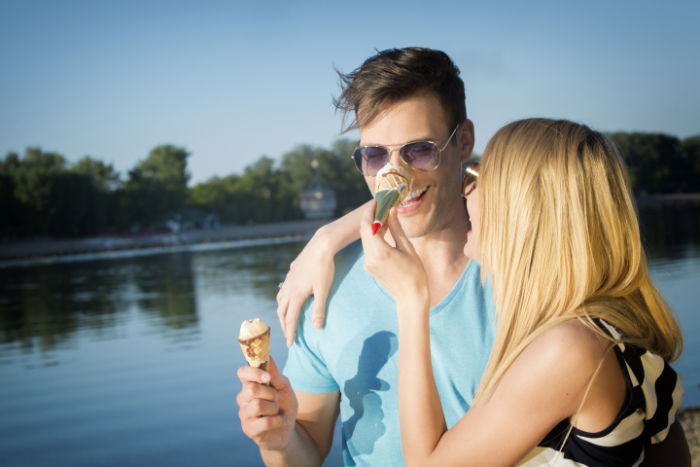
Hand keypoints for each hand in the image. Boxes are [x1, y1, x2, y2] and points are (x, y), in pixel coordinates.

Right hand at [236, 357, 298, 450]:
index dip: (254, 372)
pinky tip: (280, 421)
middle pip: (251, 389)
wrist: (288, 430)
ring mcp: (244, 414)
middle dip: (270, 393)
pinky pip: (265, 421)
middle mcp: (243, 398)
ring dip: (274, 408)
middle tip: (276, 399)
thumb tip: (268, 357)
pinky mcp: (248, 429)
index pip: (242, 372)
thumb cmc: (284, 405)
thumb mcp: (284, 387)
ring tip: (277, 412)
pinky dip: (278, 420)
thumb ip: (276, 375)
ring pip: (258, 405)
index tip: (267, 377)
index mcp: (250, 384)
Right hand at [277, 229, 334, 345]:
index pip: (290, 319)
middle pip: (282, 311)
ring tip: (286, 317)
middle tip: (288, 335)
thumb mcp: (323, 291)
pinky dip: (284, 296)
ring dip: (282, 310)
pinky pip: (284, 287)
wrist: (321, 246)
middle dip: (284, 324)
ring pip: (281, 298)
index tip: (290, 344)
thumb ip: (319, 310)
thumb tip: (317, 328)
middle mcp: (289, 288)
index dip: (290, 333)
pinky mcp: (292, 271)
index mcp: (296, 295)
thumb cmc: (324, 268)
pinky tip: (289, 294)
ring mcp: (289, 279)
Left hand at [360, 201, 428, 306]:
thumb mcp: (408, 248)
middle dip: (371, 216)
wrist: (410, 298)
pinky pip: (368, 247)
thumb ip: (396, 228)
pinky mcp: (369, 267)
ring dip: (372, 226)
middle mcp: (370, 258)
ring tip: (384, 215)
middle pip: (364, 231)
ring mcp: (368, 263)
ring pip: (365, 238)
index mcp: (380, 252)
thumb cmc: (415, 273)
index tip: (377, 200)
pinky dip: (374, 236)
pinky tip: (383, 230)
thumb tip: (391, 210)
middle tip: (381, 204)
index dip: (371, 211)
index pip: (368, 225)